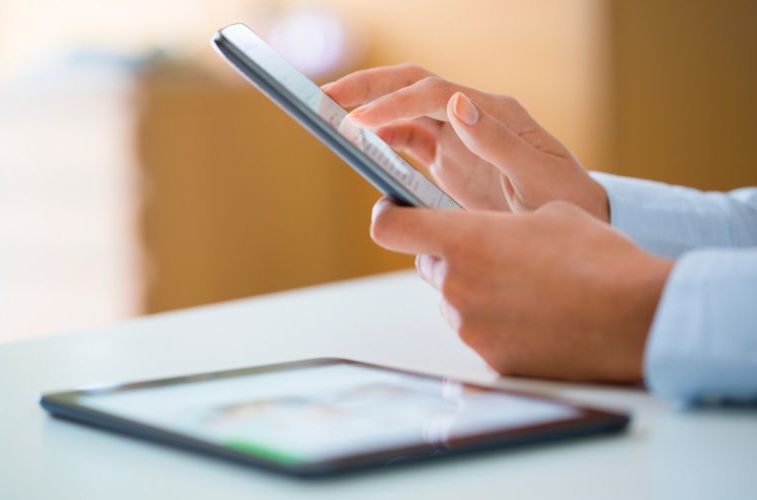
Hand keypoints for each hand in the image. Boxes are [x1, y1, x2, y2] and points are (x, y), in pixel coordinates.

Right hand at [323, 64, 609, 220]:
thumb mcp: (537, 175)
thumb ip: (498, 140)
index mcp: (493, 113)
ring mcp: (458, 135)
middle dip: (368, 87)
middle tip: (324, 97)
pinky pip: (408, 140)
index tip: (359, 121)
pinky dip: (382, 138)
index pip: (433, 94)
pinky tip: (361, 145)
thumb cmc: (562, 198)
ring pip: (404, 109)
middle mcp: (471, 115)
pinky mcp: (448, 157)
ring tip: (329, 116)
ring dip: (368, 108)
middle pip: (411, 85)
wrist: (575, 218)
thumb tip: (458, 101)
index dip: (394, 104)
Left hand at [370, 197, 673, 381]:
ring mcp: (470, 326)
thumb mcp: (549, 213)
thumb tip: (489, 231)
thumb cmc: (597, 257)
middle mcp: (456, 284)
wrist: (636, 316)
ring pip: (454, 300)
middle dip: (450, 256)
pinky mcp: (491, 358)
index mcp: (463, 239)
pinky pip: (479, 332)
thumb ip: (500, 222)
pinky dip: (497, 322)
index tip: (394, 210)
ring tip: (527, 287)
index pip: (389, 226)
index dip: (388, 215)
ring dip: (475, 291)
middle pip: (428, 264)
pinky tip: (536, 316)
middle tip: (493, 253)